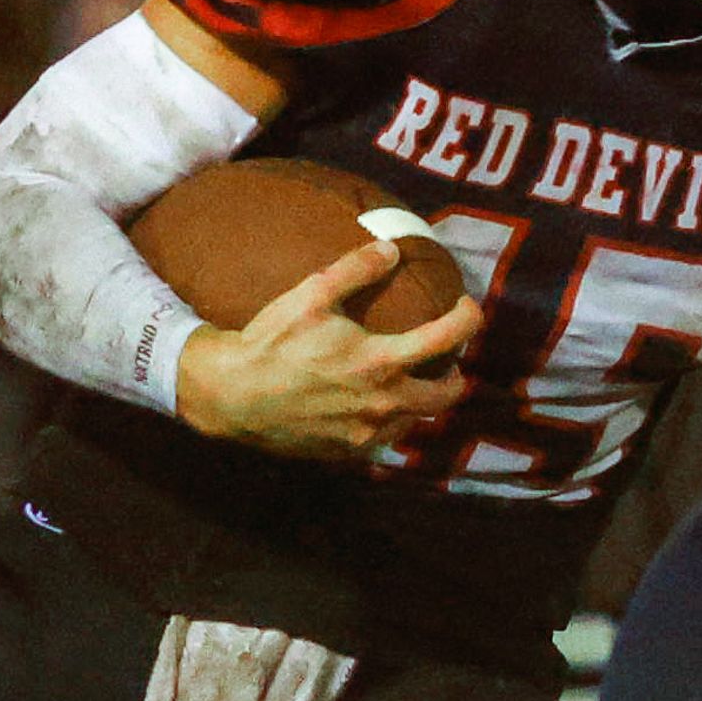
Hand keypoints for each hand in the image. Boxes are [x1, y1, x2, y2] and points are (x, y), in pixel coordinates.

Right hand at [173, 238, 479, 459]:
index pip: (446, 339)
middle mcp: (383, 403)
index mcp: (381, 362)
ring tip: (409, 383)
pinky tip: (374, 407)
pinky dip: (390, 422)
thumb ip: (355, 269)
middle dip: (454, 377)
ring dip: (420, 401)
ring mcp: (367, 433)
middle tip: (446, 362)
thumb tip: (392, 248)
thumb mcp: (310, 294)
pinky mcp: (349, 451)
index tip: (468, 309)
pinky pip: (385, 439)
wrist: (233, 395)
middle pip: (445, 396)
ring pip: (415, 421)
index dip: (468, 319)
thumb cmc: (272, 342)